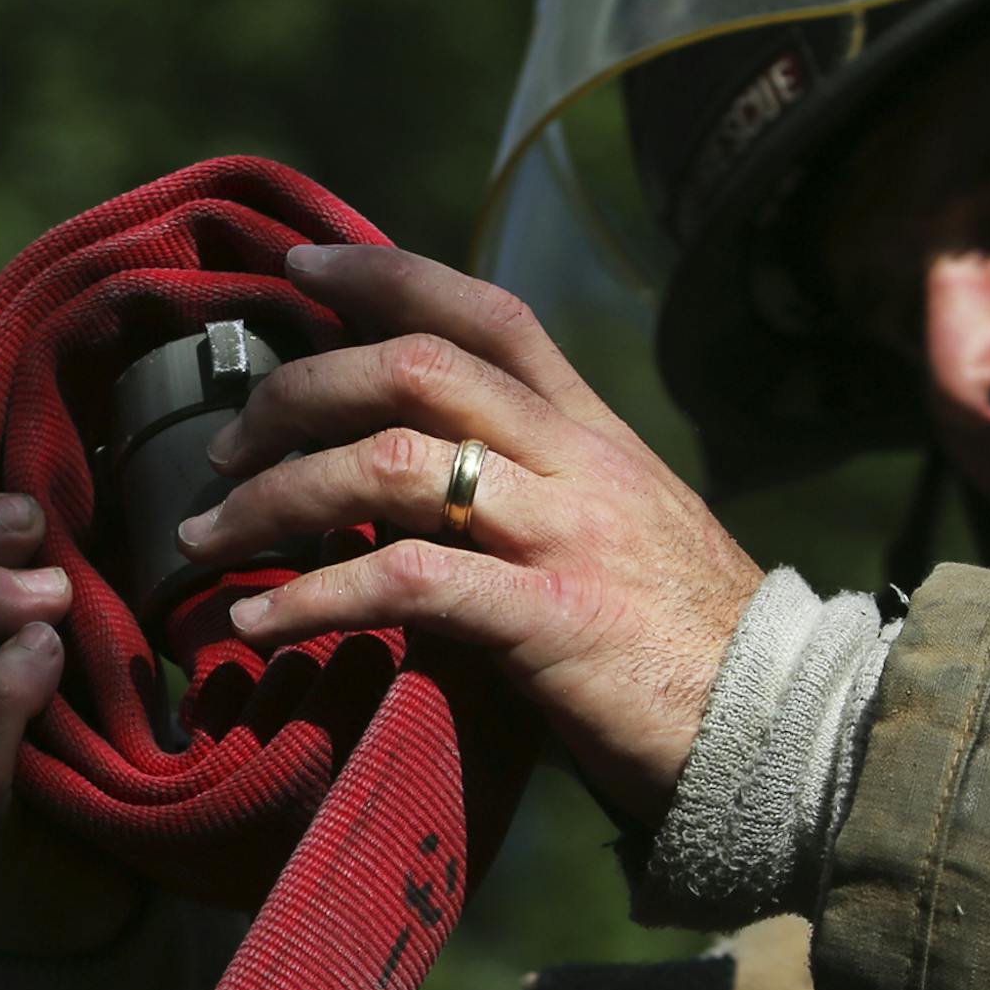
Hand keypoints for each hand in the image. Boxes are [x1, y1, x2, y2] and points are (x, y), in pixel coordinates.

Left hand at [176, 246, 764, 822]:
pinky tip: (258, 623)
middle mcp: (577, 462)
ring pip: (393, 466)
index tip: (297, 265)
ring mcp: (566, 535)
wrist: (779, 724)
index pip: (486, 313)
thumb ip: (538, 485)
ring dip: (276, 495)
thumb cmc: (687, 636)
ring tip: (209, 538)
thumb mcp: (623, 525)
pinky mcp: (552, 620)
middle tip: (224, 448)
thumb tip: (418, 471)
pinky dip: (312, 597)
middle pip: (415, 370)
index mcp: (594, 431)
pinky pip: (408, 583)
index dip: (385, 274)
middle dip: (296, 392)